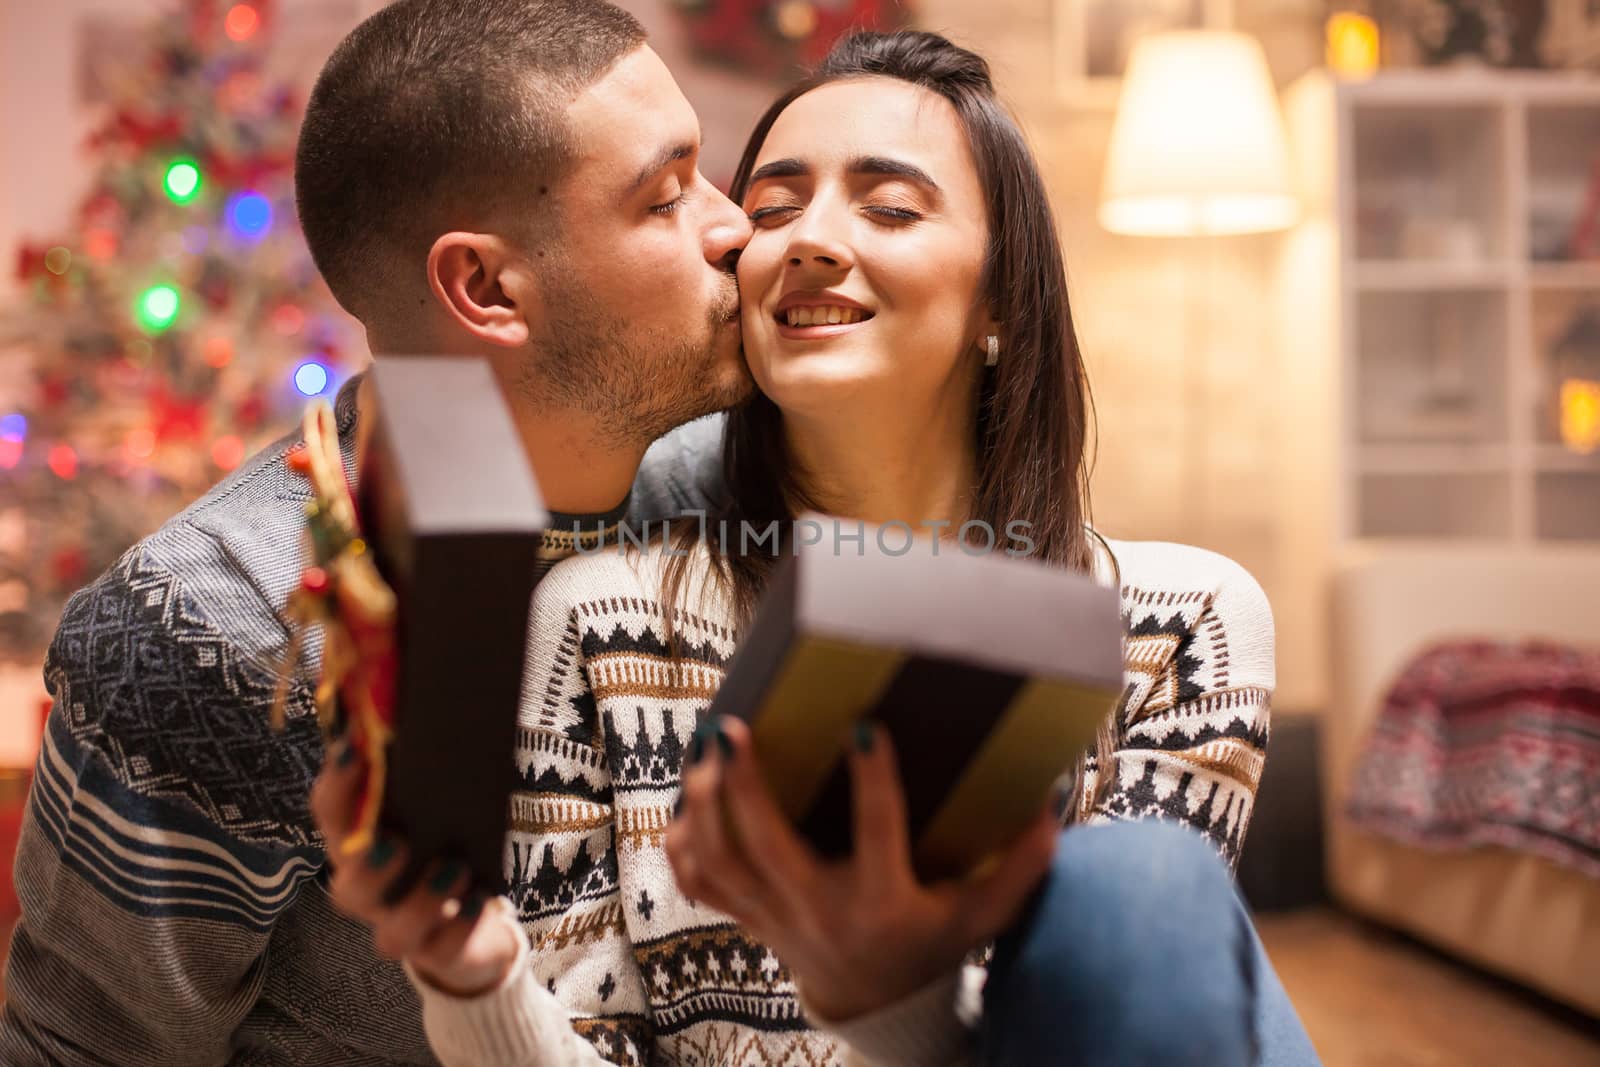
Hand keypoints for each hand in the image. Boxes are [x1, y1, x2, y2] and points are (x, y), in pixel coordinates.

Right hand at [308, 739, 522, 996]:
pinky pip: (441, 949)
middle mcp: (367, 888)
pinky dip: (458, 926)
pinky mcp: (437, 951)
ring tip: (454, 868)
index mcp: (358, 842)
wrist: (475, 911)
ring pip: (389, 933)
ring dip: (418, 902)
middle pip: (345, 885)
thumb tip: (421, 689)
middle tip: (395, 844)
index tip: (355, 748)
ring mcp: (398, 925)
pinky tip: (477, 901)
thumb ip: (425, 758)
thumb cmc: (446, 838)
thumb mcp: (439, 796)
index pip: (330, 813)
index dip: (336, 784)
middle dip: (365, 866)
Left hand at [664, 716, 1057, 1021]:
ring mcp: (778, 916)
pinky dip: (684, 846)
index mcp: (883, 902)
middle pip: (768, 846)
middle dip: (745, 787)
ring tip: (707, 750)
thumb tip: (1050, 808)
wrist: (877, 1002)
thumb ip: (1019, 867)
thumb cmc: (931, 944)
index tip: (865, 727)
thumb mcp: (981, 914)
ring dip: (704, 807)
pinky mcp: (751, 918)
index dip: (874, 781)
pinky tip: (684, 804)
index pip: (879, 835)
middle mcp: (822, 908)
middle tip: (734, 727)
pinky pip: (702, 885)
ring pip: (723, 862)